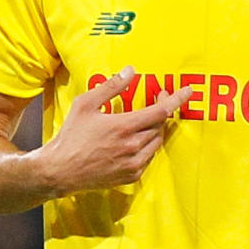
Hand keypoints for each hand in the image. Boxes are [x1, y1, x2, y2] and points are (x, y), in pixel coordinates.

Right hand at [37, 68, 193, 195]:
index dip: (177, 99)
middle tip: (157, 99)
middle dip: (162, 111)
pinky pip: (148, 158)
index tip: (189, 90)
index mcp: (124, 127)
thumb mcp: (86, 104)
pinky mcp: (131, 177)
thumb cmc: (70, 136)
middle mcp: (133, 147)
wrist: (59, 172)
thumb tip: (130, 71)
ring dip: (155, 129)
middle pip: (160, 126)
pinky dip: (147, 146)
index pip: (161, 111)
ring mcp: (133, 164)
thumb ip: (111, 87)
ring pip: (156, 142)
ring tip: (144, 119)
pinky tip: (134, 140)